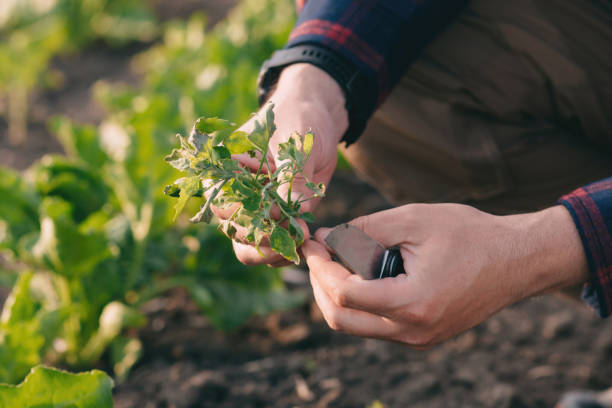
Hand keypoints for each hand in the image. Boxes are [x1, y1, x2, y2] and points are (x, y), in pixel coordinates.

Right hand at [213, 64, 347, 265]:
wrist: (317, 123)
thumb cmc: (299, 121)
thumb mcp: (296, 143)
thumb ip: (292, 175)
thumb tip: (295, 209)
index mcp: (225, 168)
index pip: (221, 199)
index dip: (245, 212)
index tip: (275, 212)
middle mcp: (233, 193)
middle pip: (232, 228)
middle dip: (262, 236)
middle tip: (294, 232)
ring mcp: (253, 210)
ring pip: (246, 246)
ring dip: (271, 250)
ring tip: (298, 242)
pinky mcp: (273, 222)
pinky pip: (270, 248)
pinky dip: (284, 252)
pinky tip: (303, 244)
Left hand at [302, 203, 588, 347]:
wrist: (517, 259)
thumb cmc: (470, 234)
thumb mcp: (412, 220)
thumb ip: (363, 230)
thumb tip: (325, 237)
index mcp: (413, 303)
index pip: (344, 295)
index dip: (319, 268)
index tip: (311, 243)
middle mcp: (413, 331)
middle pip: (342, 321)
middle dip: (319, 286)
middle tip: (317, 254)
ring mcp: (418, 339)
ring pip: (356, 326)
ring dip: (337, 294)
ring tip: (336, 259)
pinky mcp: (423, 336)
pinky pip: (376, 325)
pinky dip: (359, 302)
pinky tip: (360, 273)